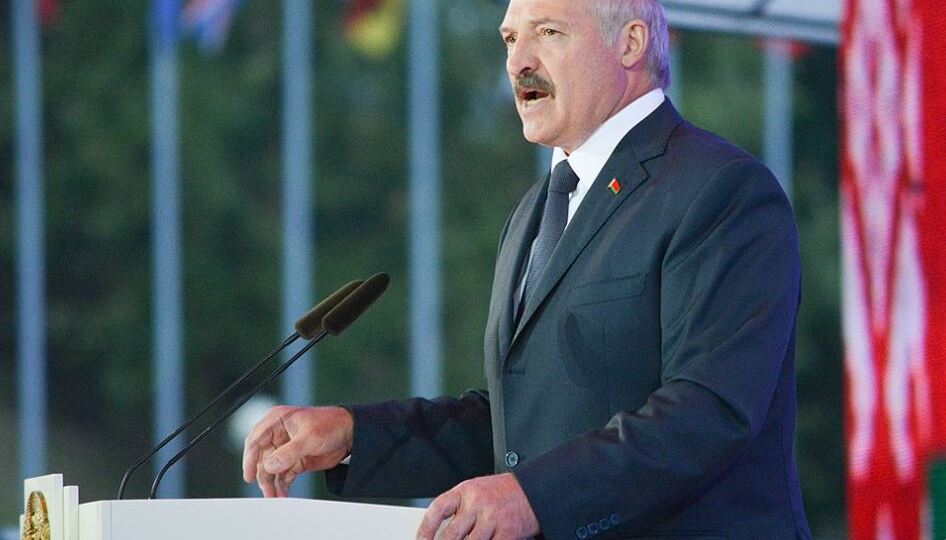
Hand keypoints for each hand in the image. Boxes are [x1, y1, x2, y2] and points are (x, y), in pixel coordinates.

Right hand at [242, 405, 353, 496]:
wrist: (350, 434)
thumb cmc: (330, 424)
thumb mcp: (309, 437)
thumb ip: (288, 452)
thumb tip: (269, 465)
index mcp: (277, 420)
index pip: (255, 440)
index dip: (250, 458)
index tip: (250, 475)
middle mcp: (278, 434)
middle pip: (261, 458)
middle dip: (263, 475)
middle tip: (267, 491)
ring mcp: (285, 449)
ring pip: (271, 469)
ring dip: (272, 483)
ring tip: (275, 496)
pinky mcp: (294, 461)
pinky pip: (283, 475)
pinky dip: (282, 485)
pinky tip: (283, 494)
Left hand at [416, 473, 539, 539]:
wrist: (532, 491)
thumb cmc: (501, 492)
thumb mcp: (475, 491)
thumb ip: (458, 508)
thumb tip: (438, 531)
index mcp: (465, 491)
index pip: (437, 510)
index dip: (425, 530)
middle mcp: (477, 504)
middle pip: (451, 534)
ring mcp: (492, 520)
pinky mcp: (507, 533)